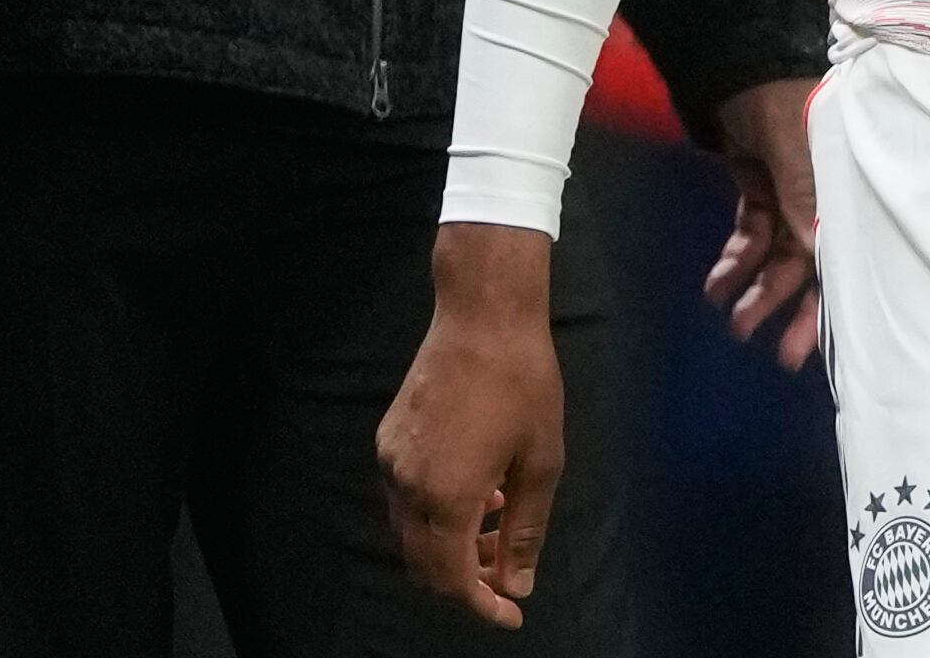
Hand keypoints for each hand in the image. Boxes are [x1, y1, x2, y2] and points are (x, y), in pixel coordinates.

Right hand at [378, 225, 565, 627]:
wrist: (482, 315)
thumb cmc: (524, 384)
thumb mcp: (541, 462)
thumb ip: (526, 532)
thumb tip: (517, 585)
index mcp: (446, 497)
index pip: (452, 579)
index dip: (481, 604)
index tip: (511, 614)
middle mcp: (407, 486)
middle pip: (424, 565)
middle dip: (465, 580)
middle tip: (505, 571)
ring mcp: (392, 461)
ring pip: (411, 533)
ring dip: (449, 546)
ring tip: (497, 526)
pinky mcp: (387, 439)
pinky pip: (406, 498)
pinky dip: (436, 513)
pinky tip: (477, 491)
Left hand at [703, 77, 821, 367]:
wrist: (739, 61)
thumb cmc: (781, 101)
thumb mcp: (797, 149)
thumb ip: (803, 200)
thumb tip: (814, 257)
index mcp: (845, 188)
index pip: (843, 254)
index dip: (829, 300)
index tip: (814, 345)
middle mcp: (823, 196)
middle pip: (810, 264)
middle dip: (790, 307)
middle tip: (777, 357)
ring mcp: (790, 193)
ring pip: (777, 254)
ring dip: (756, 288)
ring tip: (733, 323)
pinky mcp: (761, 188)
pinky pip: (751, 234)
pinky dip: (735, 260)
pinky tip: (716, 285)